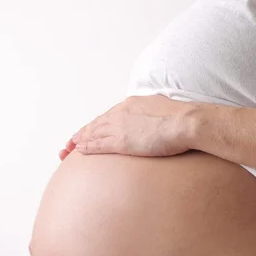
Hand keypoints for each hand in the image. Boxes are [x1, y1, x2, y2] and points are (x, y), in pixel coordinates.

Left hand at [59, 95, 195, 159]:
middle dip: (83, 133)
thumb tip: (156, 120)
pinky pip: (97, 145)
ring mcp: (119, 127)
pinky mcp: (121, 141)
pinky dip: (87, 148)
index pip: (109, 116)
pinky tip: (79, 151)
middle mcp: (121, 113)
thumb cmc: (182, 118)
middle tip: (71, 141)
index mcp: (132, 104)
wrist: (186, 122)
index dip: (98, 125)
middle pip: (96, 124)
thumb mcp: (164, 110)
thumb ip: (154, 115)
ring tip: (69, 148)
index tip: (92, 130)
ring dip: (80, 141)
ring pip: (92, 134)